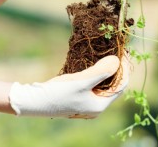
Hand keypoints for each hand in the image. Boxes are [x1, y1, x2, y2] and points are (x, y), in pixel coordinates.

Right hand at [8, 55, 128, 118]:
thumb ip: (101, 71)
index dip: (124, 68)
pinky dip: (95, 73)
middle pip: (113, 85)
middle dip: (115, 68)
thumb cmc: (58, 93)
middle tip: (115, 50)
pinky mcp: (77, 97)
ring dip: (105, 69)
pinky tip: (92, 62)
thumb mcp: (82, 81)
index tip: (123, 52)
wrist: (33, 101)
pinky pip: (92, 84)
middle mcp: (95, 106)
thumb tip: (117, 61)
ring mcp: (86, 102)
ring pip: (102, 84)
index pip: (121, 85)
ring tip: (106, 53)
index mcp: (100, 105)